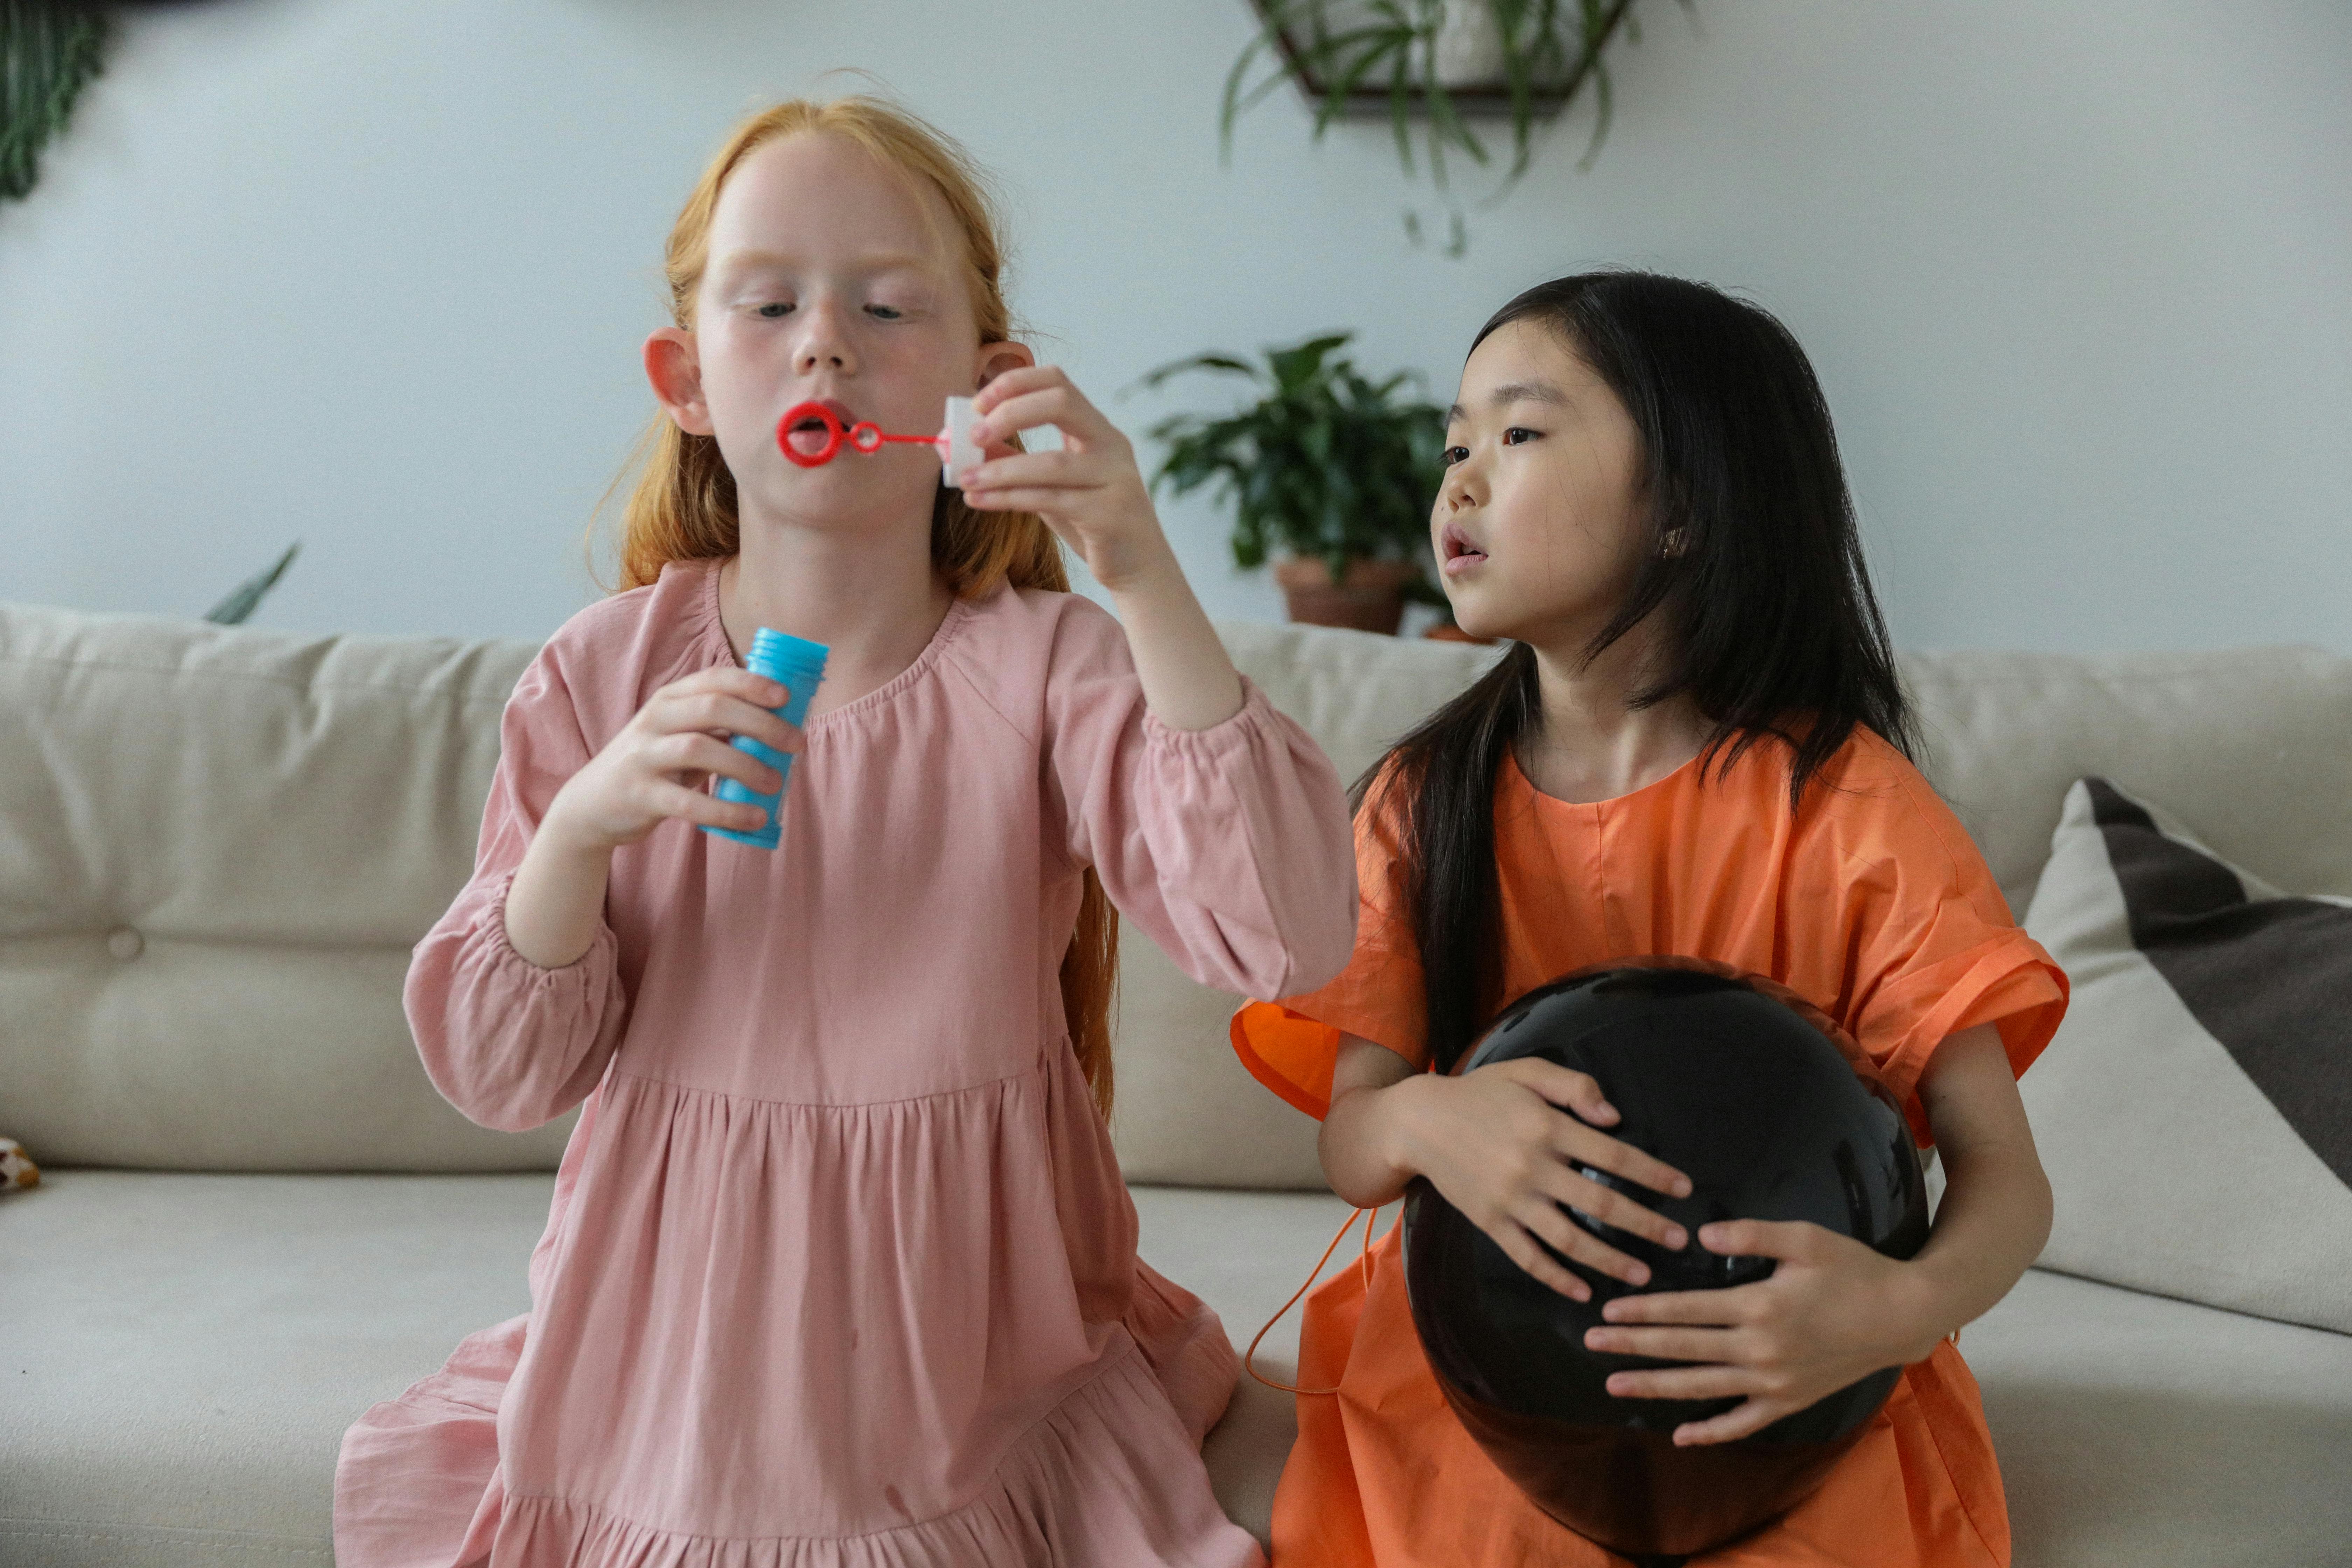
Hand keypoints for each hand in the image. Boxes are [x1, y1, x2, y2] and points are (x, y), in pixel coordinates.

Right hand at [540, 667, 802, 851]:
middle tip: (797, 744)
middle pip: (712, 708)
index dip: (752, 683)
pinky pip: (688, 802)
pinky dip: (726, 811)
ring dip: (746, 765)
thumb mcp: (679, 735)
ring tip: (776, 784)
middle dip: (761, 723)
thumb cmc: (652, 765)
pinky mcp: (639, 794)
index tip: (786, 696)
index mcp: (670, 699)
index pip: (714, 679)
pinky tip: (755, 818)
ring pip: (699, 749)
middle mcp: (654, 720)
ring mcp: (643, 756)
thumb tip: (780, 727)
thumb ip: (718, 728)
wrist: (591, 805)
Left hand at [961, 366, 1170, 591]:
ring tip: (964, 478)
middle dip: (1010, 412)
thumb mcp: (1051, 486)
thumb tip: (967, 446)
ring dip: (1000, 469)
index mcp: (1097, 429)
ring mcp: (1115, 478)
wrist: (1140, 569)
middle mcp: (1111, 445)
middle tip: (972, 436)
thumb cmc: (1091, 522)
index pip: (1057, 381)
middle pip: (1061, 403)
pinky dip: (1008, 498)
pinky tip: (978, 500)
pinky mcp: (1110, 514)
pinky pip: (1050, 500)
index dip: (1013, 383)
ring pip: (1052, 462)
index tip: (977, 405)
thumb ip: (1018, 463)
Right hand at [1398, 1060, 1692, 1301]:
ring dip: (1610, 1260)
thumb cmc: (1480, 1093)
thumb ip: (1574, 1086)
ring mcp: (1509, 1199)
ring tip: (1642, 1275)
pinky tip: (1584, 1291)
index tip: (1683, 1189)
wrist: (1419, 1122)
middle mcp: (1531, 1167)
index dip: (1653, 1174)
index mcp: (1546, 1127)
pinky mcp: (1490, 1222)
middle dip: (1646, 1226)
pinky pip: (1528, 1257)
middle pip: (1600, 1203)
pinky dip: (1557, 1278)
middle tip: (1679, 1242)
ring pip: (1569, 1239)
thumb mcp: (1527, 1072)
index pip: (1613, 1155)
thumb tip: (1615, 1117)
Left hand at [1582, 1218, 1938, 1444]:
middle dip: (1633, 1345)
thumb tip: (1700, 1233)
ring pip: (1702, 1387)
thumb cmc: (1853, 1269)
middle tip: (1591, 1342)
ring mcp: (1774, 1381)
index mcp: (1758, 1305)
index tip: (1608, 1311)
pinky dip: (1711, 1432)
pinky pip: (1742, 1422)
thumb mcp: (1805, 1238)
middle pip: (1682, 1349)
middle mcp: (1760, 1349)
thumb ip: (1751, 1234)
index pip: (1685, 1310)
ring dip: (1655, 1385)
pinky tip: (1681, 1436)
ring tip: (1614, 1384)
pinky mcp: (1790, 1400)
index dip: (1644, 1310)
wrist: (1903, 1315)